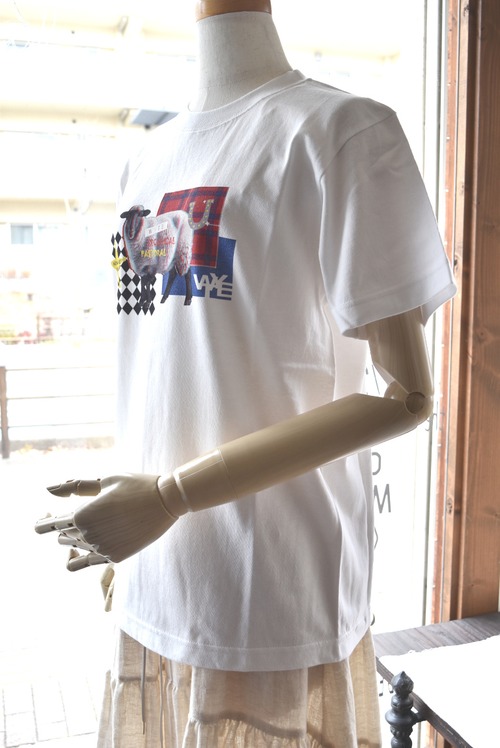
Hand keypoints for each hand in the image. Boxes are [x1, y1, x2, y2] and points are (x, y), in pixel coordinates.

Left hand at [35, 473, 181, 570]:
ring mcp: (102, 549)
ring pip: (74, 549)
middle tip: (71, 516)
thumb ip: (75, 486)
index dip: (43, 522)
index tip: (44, 516)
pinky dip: (82, 555)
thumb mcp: (105, 480)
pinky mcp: (115, 557)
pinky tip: (90, 544)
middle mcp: (88, 535)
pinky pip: (87, 562)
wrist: (166, 502)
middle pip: (62, 537)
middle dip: (62, 527)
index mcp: (82, 515)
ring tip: (88, 524)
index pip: (49, 525)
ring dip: (74, 539)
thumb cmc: (135, 485)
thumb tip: (48, 488)